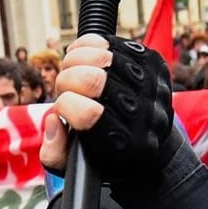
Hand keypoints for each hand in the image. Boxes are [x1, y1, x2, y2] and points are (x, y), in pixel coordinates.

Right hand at [38, 34, 180, 184]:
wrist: (151, 141)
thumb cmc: (106, 153)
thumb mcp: (77, 167)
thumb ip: (55, 153)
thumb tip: (54, 119)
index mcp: (124, 144)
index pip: (88, 114)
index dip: (65, 106)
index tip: (62, 110)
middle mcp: (144, 115)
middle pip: (93, 79)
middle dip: (67, 79)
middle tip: (66, 87)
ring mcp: (153, 86)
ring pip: (102, 54)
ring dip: (75, 59)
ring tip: (73, 71)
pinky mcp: (153, 63)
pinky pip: (112, 41)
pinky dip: (89, 45)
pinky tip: (85, 58)